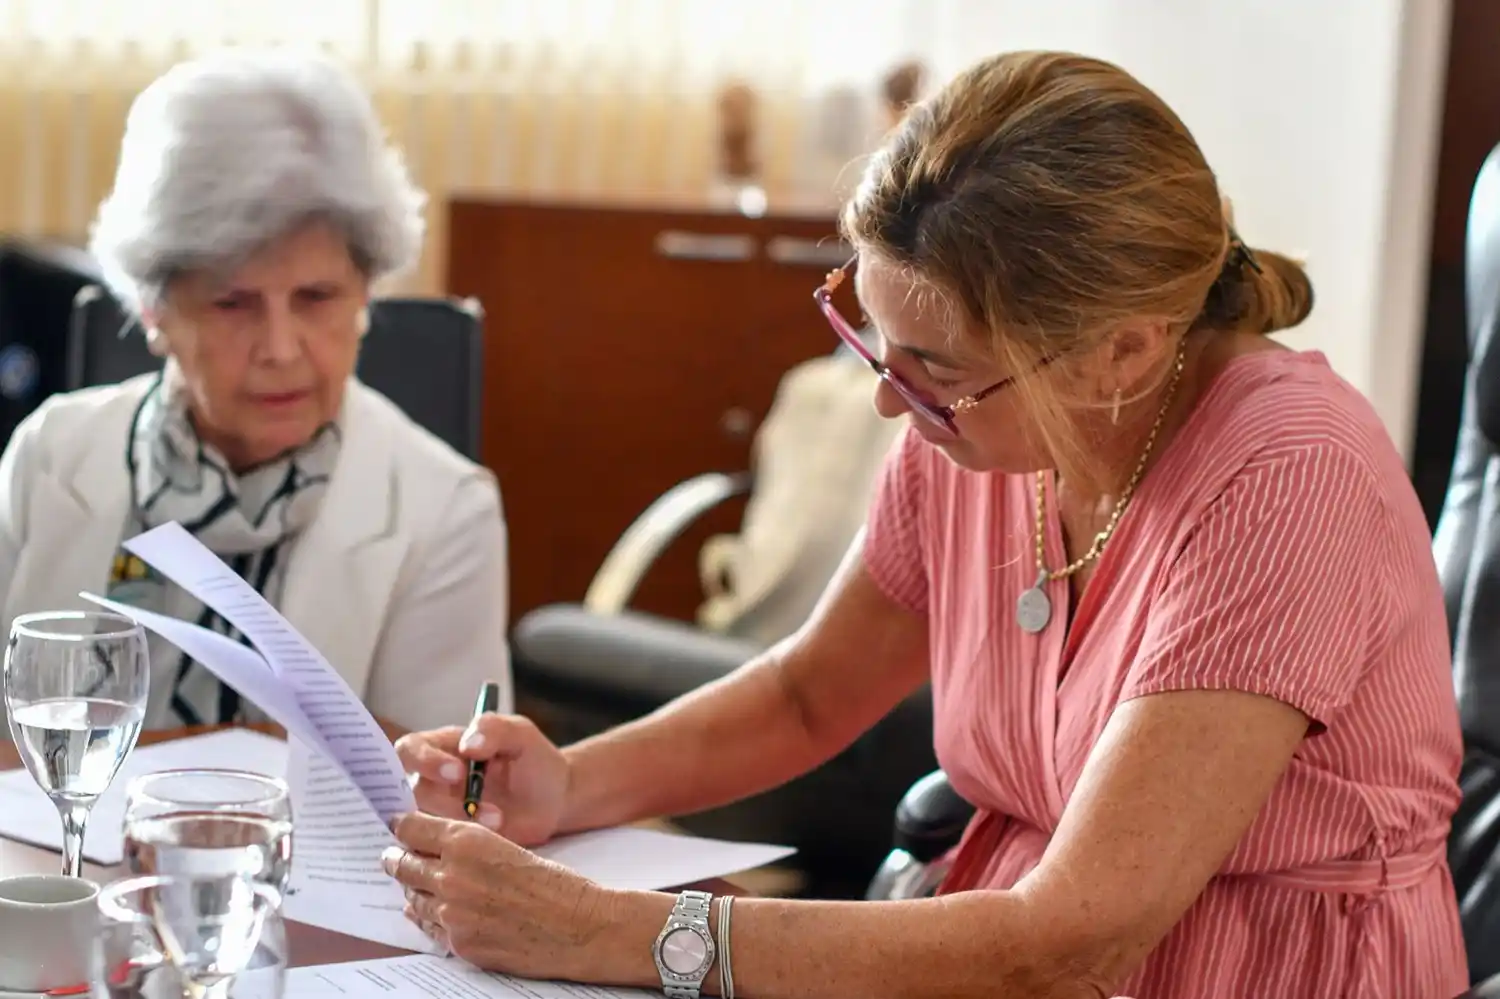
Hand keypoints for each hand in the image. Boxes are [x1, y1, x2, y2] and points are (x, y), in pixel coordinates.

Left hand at [383, 812, 617, 981]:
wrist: (579, 927)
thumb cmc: (553, 883)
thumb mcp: (508, 847)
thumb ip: (469, 849)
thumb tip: (436, 852)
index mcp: (467, 841)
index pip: (411, 828)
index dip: (402, 826)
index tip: (397, 826)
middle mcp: (451, 875)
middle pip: (402, 864)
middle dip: (396, 858)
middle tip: (391, 856)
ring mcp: (452, 914)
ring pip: (412, 897)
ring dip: (413, 889)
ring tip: (412, 885)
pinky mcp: (459, 944)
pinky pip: (429, 929)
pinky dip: (428, 919)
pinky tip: (430, 913)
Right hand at [394, 714, 568, 845]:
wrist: (556, 800)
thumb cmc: (535, 760)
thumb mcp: (521, 734)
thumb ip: (494, 729)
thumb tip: (466, 746)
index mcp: (444, 747)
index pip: (410, 749)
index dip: (423, 761)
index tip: (456, 773)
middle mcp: (435, 780)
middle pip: (412, 791)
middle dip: (441, 802)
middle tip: (472, 806)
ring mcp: (442, 812)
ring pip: (423, 822)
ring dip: (459, 822)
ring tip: (498, 819)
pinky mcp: (453, 838)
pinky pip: (439, 845)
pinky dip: (460, 843)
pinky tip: (491, 836)